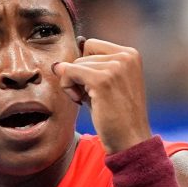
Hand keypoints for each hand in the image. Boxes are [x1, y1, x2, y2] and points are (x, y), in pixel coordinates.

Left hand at [52, 38, 152, 154]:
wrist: (130, 140)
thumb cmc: (118, 118)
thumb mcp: (107, 87)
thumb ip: (88, 70)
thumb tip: (57, 65)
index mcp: (130, 55)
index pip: (93, 46)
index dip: (86, 65)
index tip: (92, 86)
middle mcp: (126, 56)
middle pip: (83, 53)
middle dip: (79, 74)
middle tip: (87, 97)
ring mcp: (115, 67)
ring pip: (75, 63)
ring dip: (73, 83)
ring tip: (86, 101)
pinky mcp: (102, 80)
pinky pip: (70, 72)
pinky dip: (68, 86)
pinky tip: (79, 101)